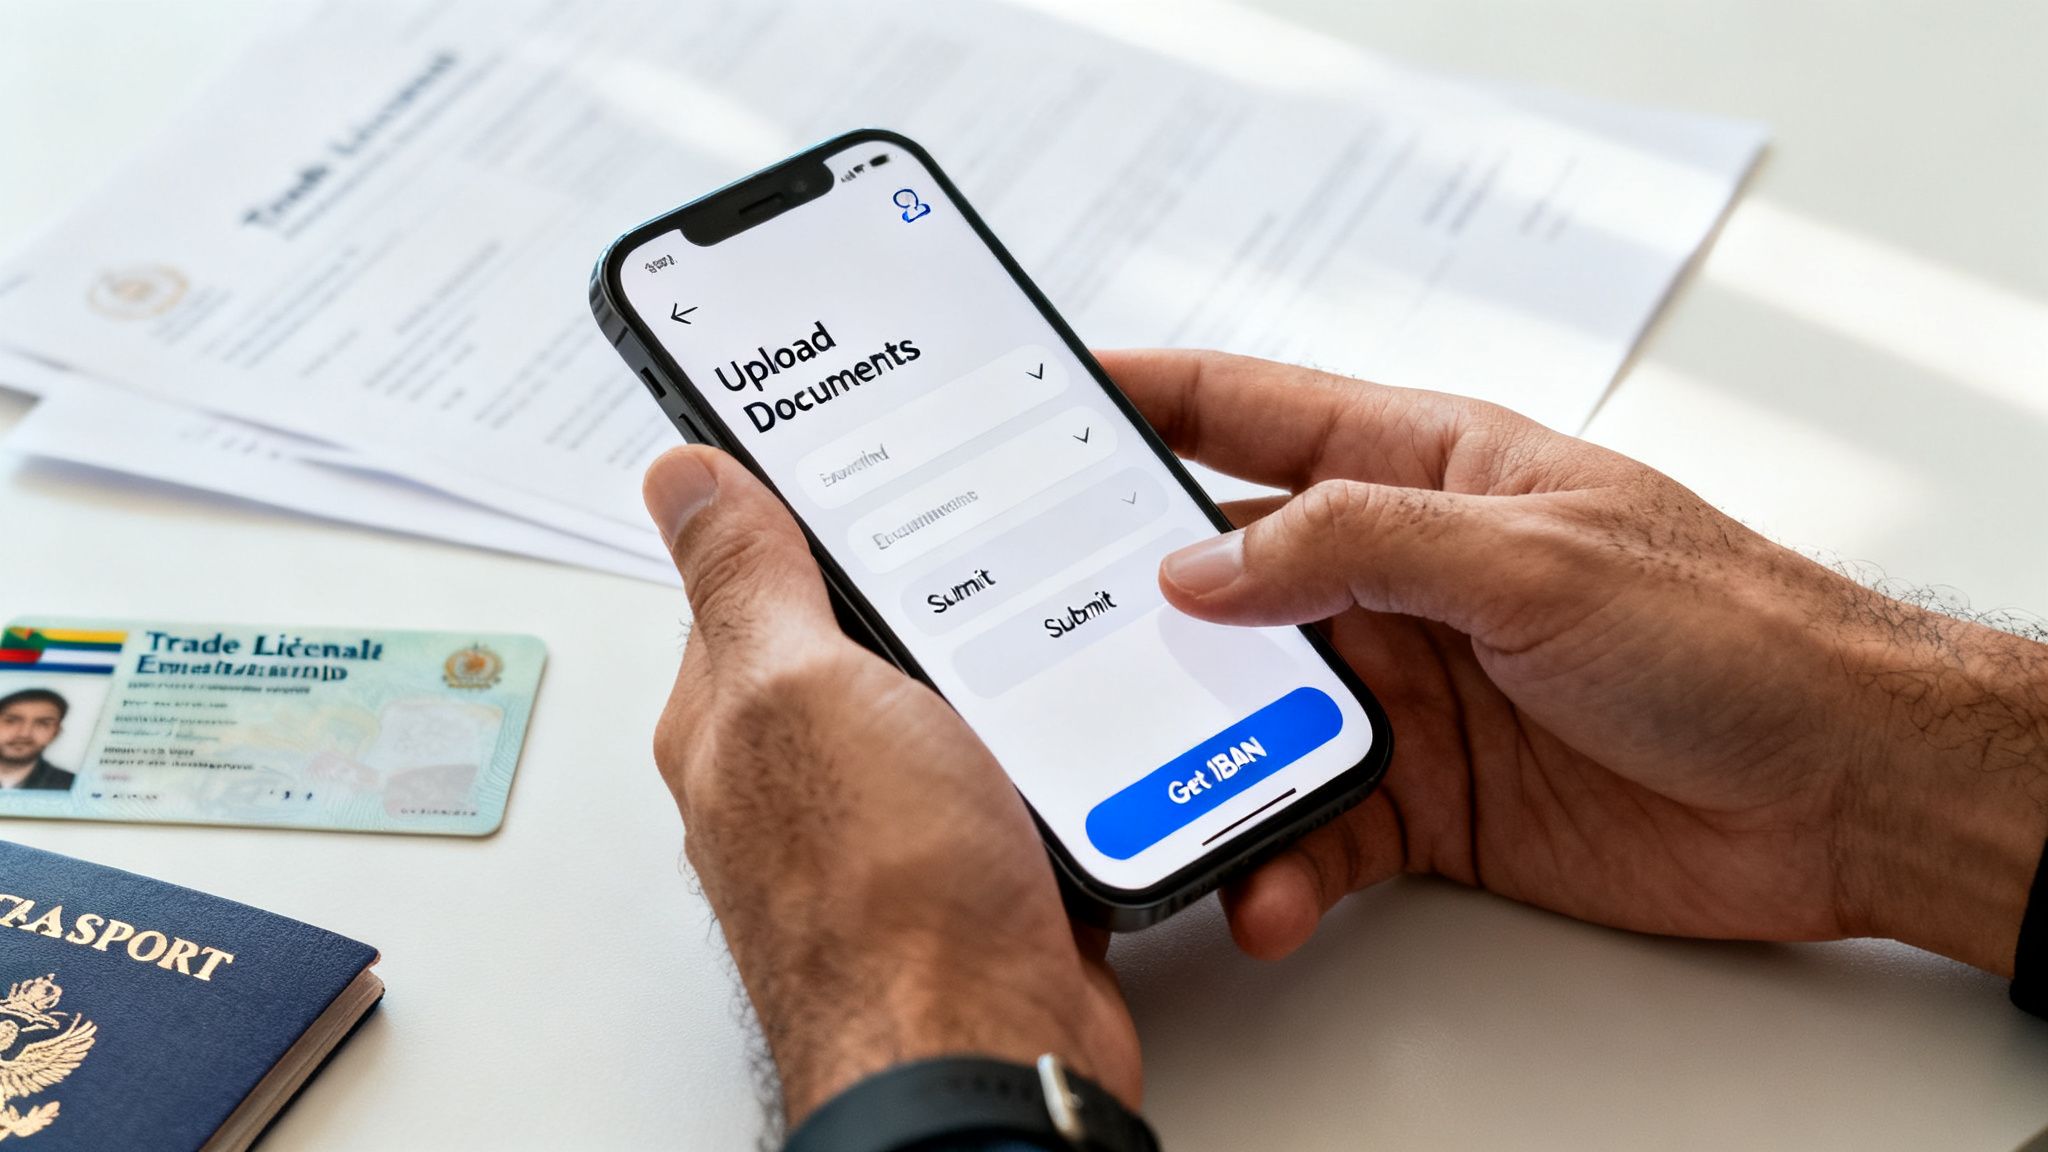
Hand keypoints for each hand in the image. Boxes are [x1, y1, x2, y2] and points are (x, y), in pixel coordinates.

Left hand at [641, 446, 1140, 1125]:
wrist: (985, 1052)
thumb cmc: (883, 897)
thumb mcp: (798, 688)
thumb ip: (746, 579)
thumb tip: (681, 479)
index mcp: (734, 717)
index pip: (756, 574)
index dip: (810, 506)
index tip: (874, 442)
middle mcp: (806, 772)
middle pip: (868, 634)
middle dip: (933, 586)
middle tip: (998, 521)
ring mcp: (896, 823)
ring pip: (956, 701)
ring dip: (1003, 664)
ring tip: (1060, 607)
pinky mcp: (982, 865)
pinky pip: (1023, 771)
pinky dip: (1056, 743)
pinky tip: (1089, 710)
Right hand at [1103, 349, 2047, 973]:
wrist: (1843, 791)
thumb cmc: (1734, 632)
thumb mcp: (1534, 557)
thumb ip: (1358, 546)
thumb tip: (1202, 565)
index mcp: (1425, 472)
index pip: (1251, 414)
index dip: (1143, 400)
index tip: (1044, 401)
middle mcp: (1401, 576)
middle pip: (1225, 580)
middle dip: (1134, 612)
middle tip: (1045, 648)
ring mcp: (1410, 687)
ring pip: (1253, 714)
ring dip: (1201, 758)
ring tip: (1157, 797)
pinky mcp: (1429, 796)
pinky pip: (1315, 823)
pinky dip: (1280, 857)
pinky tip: (1272, 885)